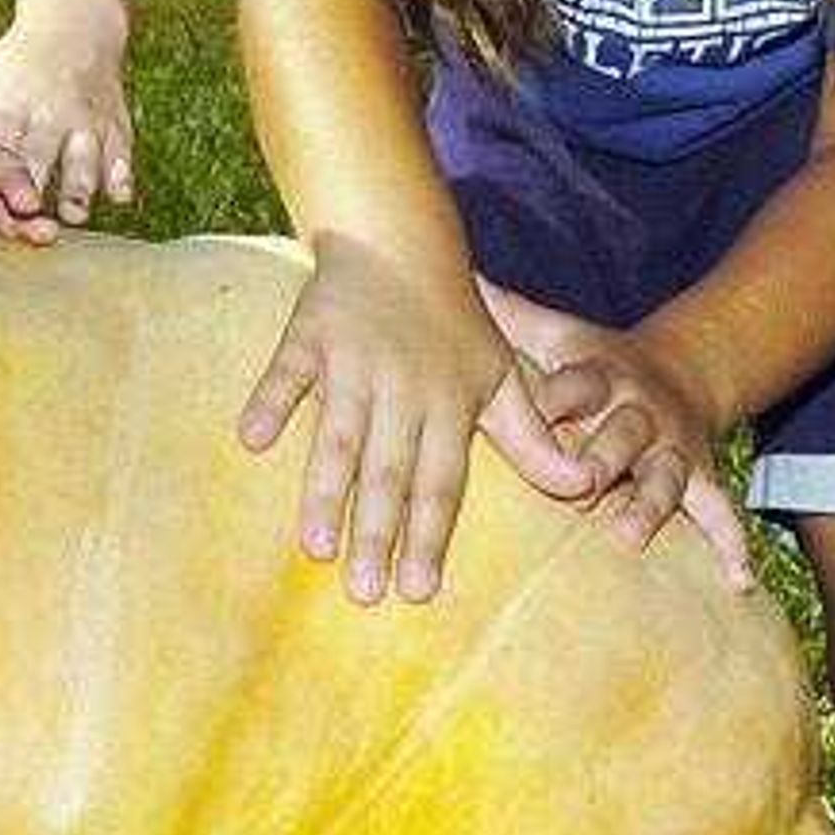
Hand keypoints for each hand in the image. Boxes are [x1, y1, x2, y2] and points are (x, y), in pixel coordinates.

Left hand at [0, 14, 136, 227]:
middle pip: (40, 154)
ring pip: (84, 156)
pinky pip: (122, 151)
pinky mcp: (117, 125)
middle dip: (33, 183)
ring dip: (78, 185)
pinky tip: (119, 196)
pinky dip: (120, 172)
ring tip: (73, 213)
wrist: (79, 24)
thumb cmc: (20, 61)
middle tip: (26, 216)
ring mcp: (88, 119)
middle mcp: (51, 112)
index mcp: (13, 103)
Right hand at [235, 240, 601, 605]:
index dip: (429, 536)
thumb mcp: (501, 376)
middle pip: (387, 472)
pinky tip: (253, 439)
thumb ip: (531, 439)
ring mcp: (355, 362)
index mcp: (448, 404)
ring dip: (325, 490)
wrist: (402, 242)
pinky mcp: (311, 334)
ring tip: (314, 548)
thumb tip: (582, 487)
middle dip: (375, 533)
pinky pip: (288, 371)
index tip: (419, 589)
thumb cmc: (456, 322)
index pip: (440, 482)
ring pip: (338, 435)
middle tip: (363, 592)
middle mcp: (403, 389)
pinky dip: (270, 400)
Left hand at [478, 286, 755, 591]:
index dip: (558, 399)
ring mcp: (673, 449)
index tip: (539, 412)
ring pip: (664, 478)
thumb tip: (458, 276)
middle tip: (582, 482)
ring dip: (648, 506)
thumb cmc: (595, 365)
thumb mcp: (559, 334)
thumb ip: (509, 316)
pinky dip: (731, 545)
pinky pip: (720, 513)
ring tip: (627, 534)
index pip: (576, 386)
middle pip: (624, 435)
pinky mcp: (700, 479)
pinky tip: (737, 581)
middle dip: (605, 456)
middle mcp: (641, 412)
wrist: (680, 373)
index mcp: (602, 376)